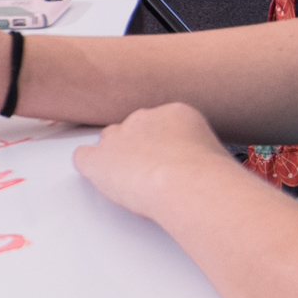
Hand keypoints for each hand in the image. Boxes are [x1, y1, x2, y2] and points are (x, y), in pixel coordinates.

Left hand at [72, 100, 237, 218]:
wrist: (187, 181)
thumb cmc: (207, 176)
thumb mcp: (214, 155)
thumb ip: (197, 153)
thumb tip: (195, 167)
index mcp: (175, 113)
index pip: (159, 125)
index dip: (162, 148)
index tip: (168, 163)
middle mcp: (144, 118)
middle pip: (132, 131)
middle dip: (138, 152)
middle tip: (151, 176)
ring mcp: (118, 136)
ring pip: (108, 142)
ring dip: (116, 160)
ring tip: (132, 184)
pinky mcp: (98, 159)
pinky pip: (83, 158)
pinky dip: (90, 170)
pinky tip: (104, 183)